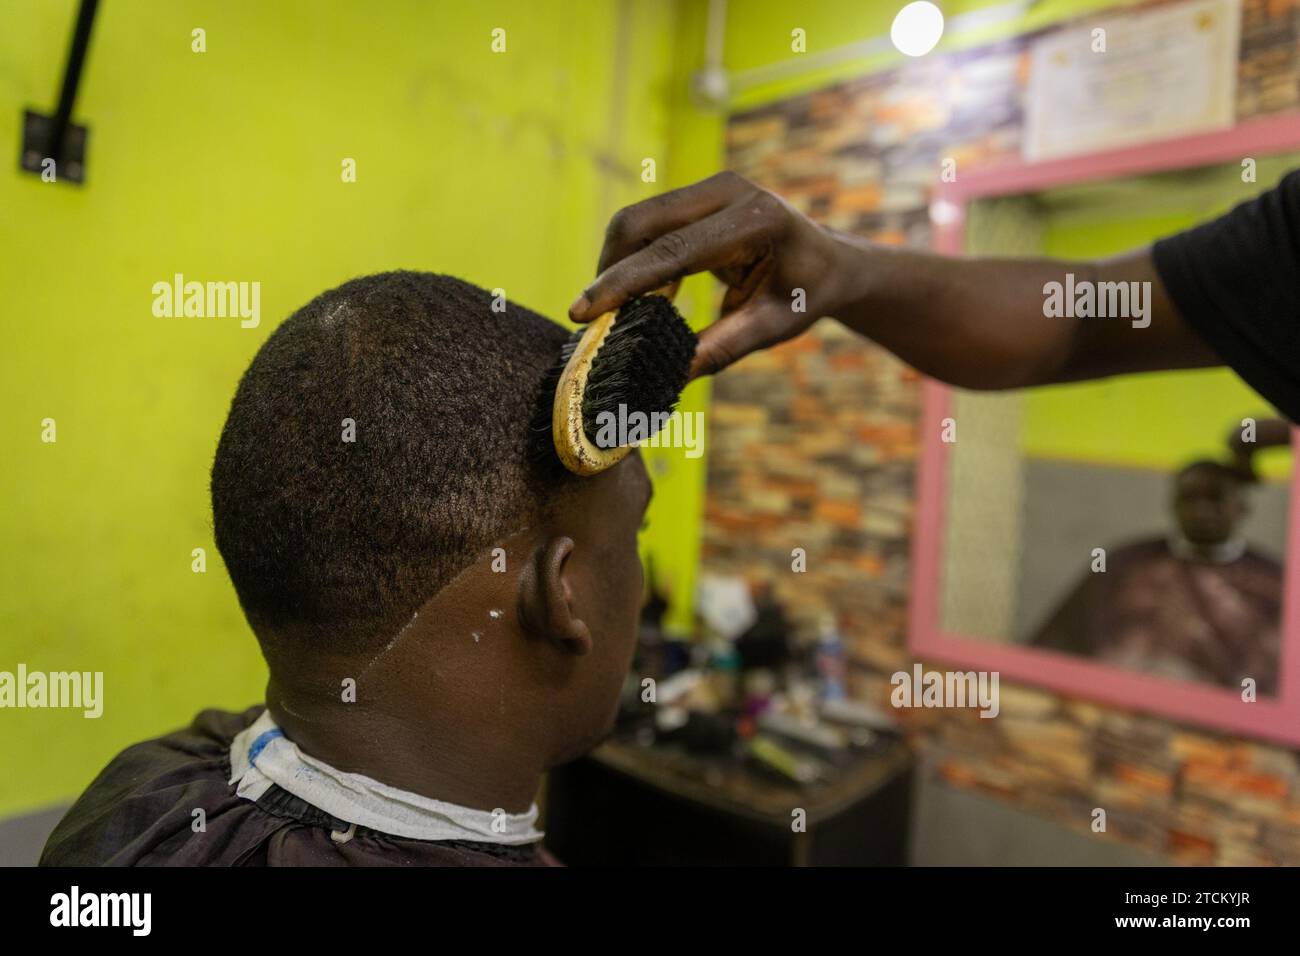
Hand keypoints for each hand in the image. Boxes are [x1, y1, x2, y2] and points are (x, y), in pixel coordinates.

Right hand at [568, 172, 852, 379]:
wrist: (830, 260)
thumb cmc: (806, 296)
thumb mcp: (771, 327)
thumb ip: (721, 348)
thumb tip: (669, 375)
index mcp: (756, 221)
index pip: (673, 252)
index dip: (622, 283)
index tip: (581, 311)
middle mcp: (731, 190)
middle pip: (643, 222)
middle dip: (610, 269)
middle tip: (592, 317)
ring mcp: (714, 185)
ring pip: (639, 218)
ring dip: (616, 261)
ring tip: (614, 307)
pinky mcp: (700, 191)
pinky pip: (650, 220)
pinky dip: (632, 255)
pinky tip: (635, 292)